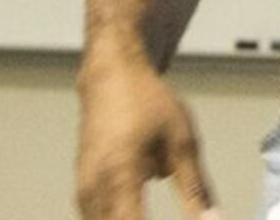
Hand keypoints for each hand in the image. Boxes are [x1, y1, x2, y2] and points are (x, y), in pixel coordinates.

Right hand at [74, 50, 216, 219]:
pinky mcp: (82, 189)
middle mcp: (96, 189)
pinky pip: (98, 219)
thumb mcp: (182, 144)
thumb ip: (196, 191)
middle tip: (187, 218)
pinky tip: (137, 214)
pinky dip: (119, 219)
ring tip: (151, 212)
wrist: (111, 74)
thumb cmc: (145, 101)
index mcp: (121, 178)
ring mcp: (84, 190)